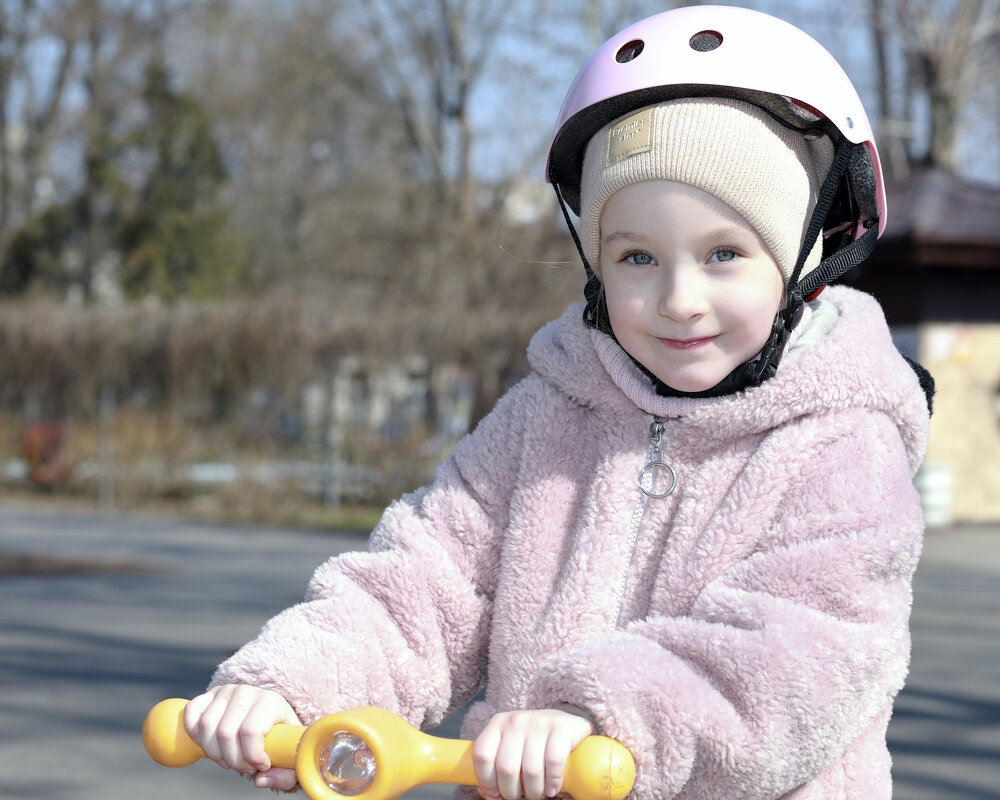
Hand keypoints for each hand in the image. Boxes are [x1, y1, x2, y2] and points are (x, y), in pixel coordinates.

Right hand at [183, 684, 299, 791]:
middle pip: (226, 733)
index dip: (252, 756)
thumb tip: (259, 780)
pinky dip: (194, 734)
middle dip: (233, 760)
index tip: (262, 765)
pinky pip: (192, 713)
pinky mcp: (208, 695)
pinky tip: (208, 745)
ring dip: (214, 753)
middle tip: (244, 766)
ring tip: (229, 760)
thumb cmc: (281, 735)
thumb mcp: (290, 753)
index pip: (251, 731)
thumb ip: (283, 774)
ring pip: (206, 726)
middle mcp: (246, 692)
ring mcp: (225, 691)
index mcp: (269, 701)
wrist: (271, 712)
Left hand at [472, 707, 596, 799]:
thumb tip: (489, 794)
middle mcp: (516, 720)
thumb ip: (495, 768)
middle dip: (512, 792)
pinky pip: (554, 763)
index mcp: (497, 724)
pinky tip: (552, 787)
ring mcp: (539, 722)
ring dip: (534, 791)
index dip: (486, 781)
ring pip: (531, 770)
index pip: (482, 755)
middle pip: (506, 768)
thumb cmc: (532, 744)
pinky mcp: (561, 727)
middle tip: (521, 795)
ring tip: (538, 792)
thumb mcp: (510, 749)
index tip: (496, 792)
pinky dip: (553, 782)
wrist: (568, 724)